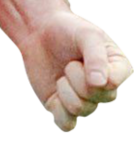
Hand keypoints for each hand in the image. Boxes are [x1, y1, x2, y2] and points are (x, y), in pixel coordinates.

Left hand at [17, 8, 132, 132]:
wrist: (38, 32)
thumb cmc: (67, 30)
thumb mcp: (86, 34)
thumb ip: (96, 57)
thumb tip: (101, 85)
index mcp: (118, 68)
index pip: (115, 83)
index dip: (100, 76)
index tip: (83, 60)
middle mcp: (106, 88)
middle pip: (100, 98)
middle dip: (79, 79)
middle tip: (70, 64)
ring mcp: (86, 101)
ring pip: (82, 110)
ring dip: (65, 90)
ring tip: (62, 75)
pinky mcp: (64, 110)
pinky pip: (67, 126)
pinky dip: (58, 113)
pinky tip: (54, 97)